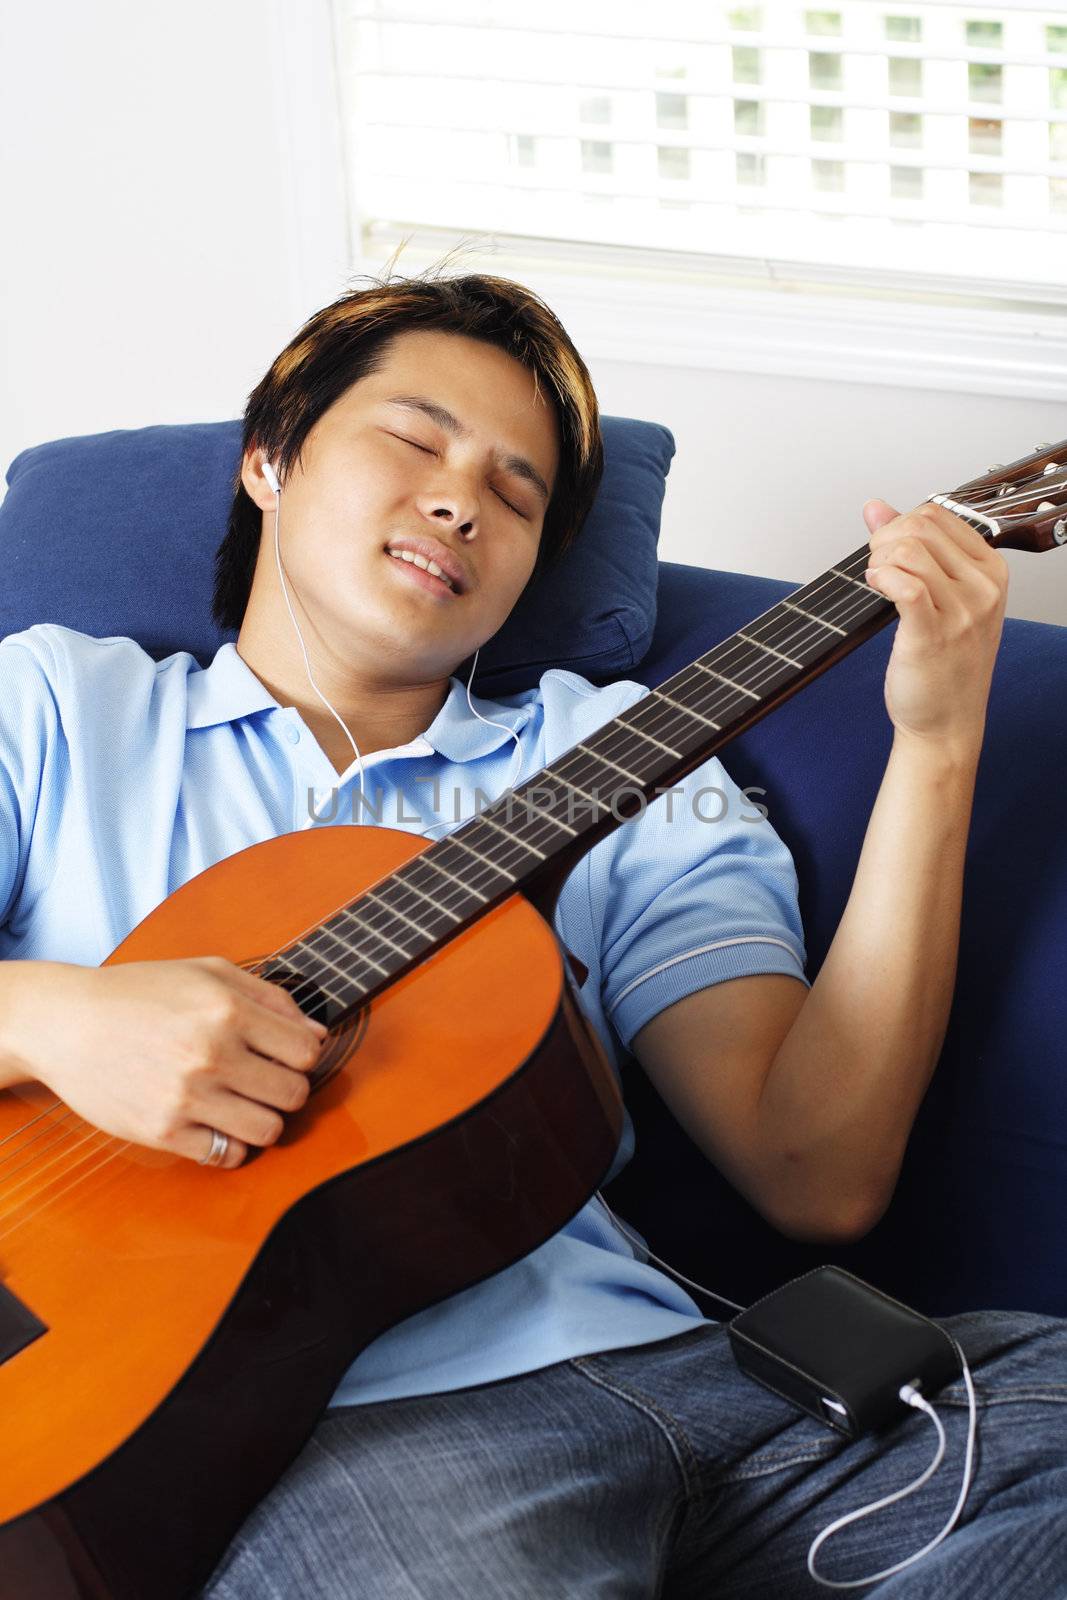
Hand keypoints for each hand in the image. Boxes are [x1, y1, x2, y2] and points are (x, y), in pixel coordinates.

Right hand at [9, 956, 328, 1167]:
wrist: (67, 1023)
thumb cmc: (140, 993)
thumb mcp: (208, 972)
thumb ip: (270, 997)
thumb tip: (317, 1033)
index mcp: (227, 1010)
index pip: (306, 1052)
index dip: (303, 1055)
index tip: (286, 1055)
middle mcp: (211, 1054)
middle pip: (294, 1094)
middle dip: (288, 1089)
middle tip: (266, 1081)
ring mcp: (187, 1097)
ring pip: (268, 1130)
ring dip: (264, 1120)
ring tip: (244, 1104)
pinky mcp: (163, 1132)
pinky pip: (226, 1155)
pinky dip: (230, 1144)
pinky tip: (216, 1123)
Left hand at [862, 498, 1009, 756]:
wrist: (947, 723)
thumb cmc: (945, 664)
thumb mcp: (940, 598)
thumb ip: (909, 549)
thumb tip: (874, 507)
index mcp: (990, 571)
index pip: (938, 515)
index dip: (899, 523)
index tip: (887, 551)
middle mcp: (981, 588)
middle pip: (920, 526)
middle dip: (884, 539)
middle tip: (876, 568)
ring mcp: (962, 612)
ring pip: (908, 550)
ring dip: (878, 561)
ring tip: (875, 583)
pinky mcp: (933, 635)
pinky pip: (904, 584)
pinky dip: (880, 578)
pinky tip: (874, 589)